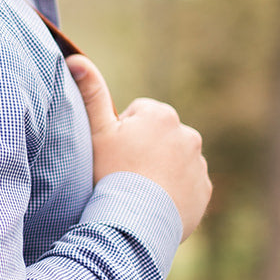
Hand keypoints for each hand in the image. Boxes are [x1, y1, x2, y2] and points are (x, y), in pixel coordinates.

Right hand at [66, 54, 211, 240]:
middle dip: (144, 149)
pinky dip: (173, 191)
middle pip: (158, 137)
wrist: (134, 221)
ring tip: (138, 190)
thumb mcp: (97, 131)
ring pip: (173, 160)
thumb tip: (76, 57)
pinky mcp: (204, 189)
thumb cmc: (111, 173)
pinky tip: (153, 202)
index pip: (137, 115)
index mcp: (162, 114)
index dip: (121, 134)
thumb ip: (90, 92)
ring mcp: (199, 163)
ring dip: (159, 170)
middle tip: (124, 172)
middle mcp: (188, 134)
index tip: (114, 153)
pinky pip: (187, 185)